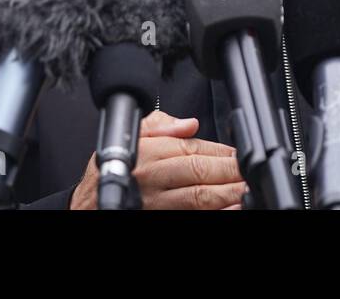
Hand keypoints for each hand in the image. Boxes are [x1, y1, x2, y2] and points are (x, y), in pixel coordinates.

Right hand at [70, 110, 248, 209]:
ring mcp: (157, 202)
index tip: (240, 154)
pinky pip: (189, 215)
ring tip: (247, 191)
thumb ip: (160, 125)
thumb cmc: (110, 171)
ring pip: (197, 198)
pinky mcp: (159, 216)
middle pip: (199, 172)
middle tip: (251, 171)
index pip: (194, 148)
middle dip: (230, 172)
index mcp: (150, 153)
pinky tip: (229, 208)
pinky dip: (212, 212)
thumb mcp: (129, 137)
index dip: (222, 152)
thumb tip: (188, 123)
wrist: (89, 206)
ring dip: (226, 195)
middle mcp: (154, 178)